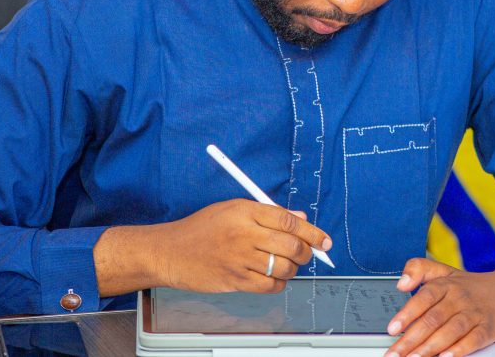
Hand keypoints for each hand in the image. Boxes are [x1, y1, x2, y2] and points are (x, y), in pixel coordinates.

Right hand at [94, 199, 331, 296]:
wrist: (170, 252)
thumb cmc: (202, 228)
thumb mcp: (233, 209)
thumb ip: (268, 213)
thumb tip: (300, 218)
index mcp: (245, 210)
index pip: (288, 220)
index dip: (311, 231)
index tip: (324, 240)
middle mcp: (243, 233)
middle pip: (290, 244)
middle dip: (306, 252)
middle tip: (307, 253)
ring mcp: (239, 258)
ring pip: (283, 267)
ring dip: (292, 269)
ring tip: (286, 264)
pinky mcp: (234, 280)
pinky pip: (269, 286)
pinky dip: (278, 283)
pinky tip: (273, 277)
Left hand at [383, 258, 494, 356]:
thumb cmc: (472, 286)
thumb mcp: (445, 271)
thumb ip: (419, 269)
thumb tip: (400, 282)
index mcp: (446, 284)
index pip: (423, 298)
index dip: (407, 314)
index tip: (393, 328)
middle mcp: (459, 297)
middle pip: (433, 318)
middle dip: (411, 339)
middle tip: (396, 353)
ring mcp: (475, 312)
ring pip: (450, 330)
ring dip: (431, 346)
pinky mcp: (489, 327)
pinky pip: (474, 339)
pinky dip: (460, 349)